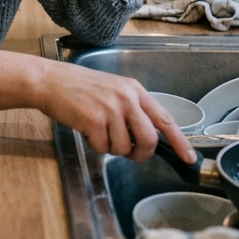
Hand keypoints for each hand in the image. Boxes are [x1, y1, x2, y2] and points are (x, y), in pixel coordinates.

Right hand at [36, 61, 195, 164]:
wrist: (50, 81)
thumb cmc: (79, 87)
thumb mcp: (113, 90)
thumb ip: (132, 110)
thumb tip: (147, 139)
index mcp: (134, 90)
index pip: (164, 119)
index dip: (179, 141)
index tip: (188, 157)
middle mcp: (126, 98)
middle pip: (148, 139)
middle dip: (141, 154)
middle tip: (131, 154)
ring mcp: (110, 109)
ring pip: (124, 147)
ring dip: (112, 148)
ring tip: (99, 132)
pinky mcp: (93, 120)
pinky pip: (103, 148)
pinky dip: (95, 146)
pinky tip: (86, 131)